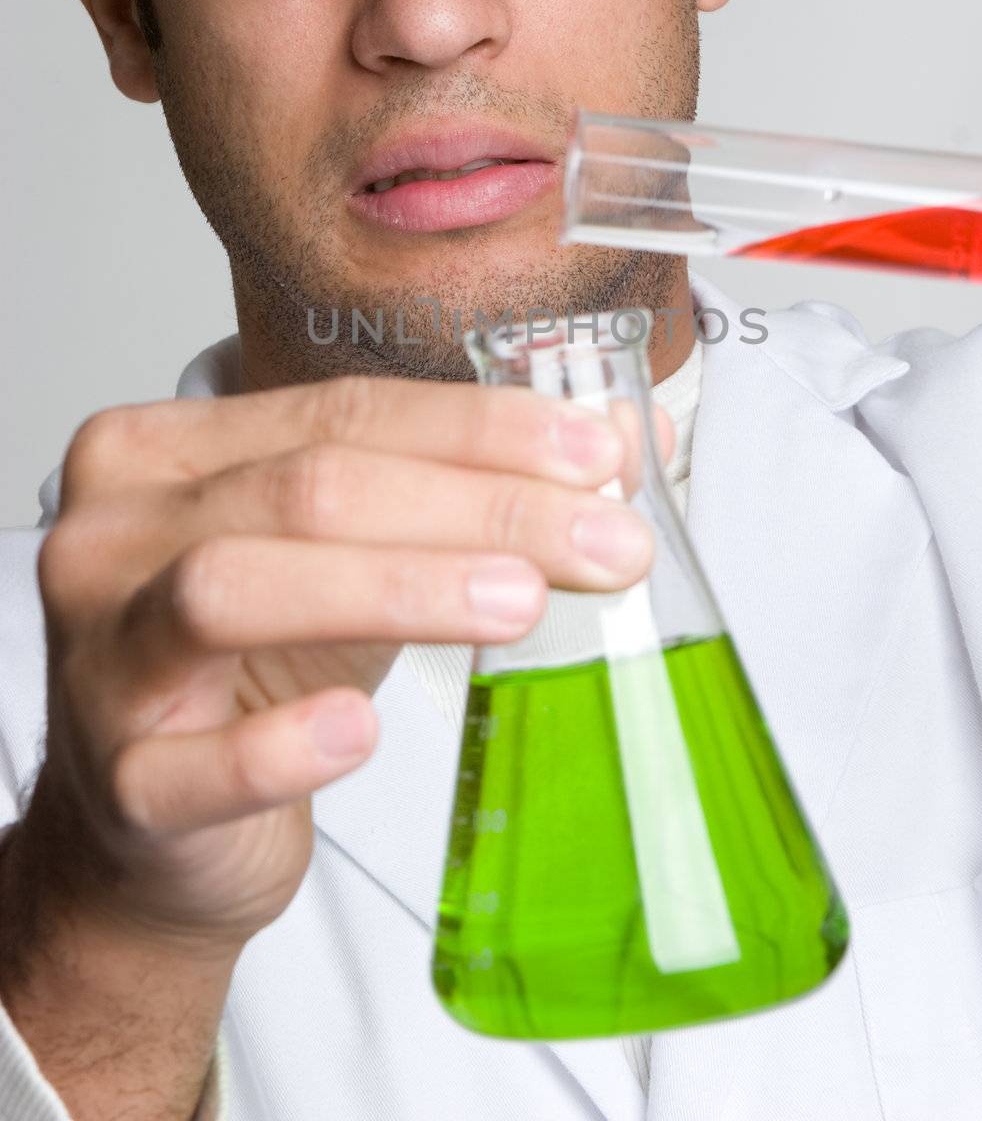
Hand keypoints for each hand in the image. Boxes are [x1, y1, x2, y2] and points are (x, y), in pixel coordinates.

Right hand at [25, 374, 672, 957]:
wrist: (154, 827)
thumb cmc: (251, 671)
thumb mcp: (356, 557)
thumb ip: (466, 489)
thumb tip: (619, 436)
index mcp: (166, 452)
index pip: (343, 413)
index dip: (480, 428)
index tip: (595, 454)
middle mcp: (114, 536)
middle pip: (306, 489)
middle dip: (477, 507)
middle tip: (603, 540)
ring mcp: (102, 659)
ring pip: (238, 588)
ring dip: (396, 587)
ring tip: (520, 602)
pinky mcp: (120, 785)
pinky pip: (192, 764)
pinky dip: (282, 746)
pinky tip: (359, 731)